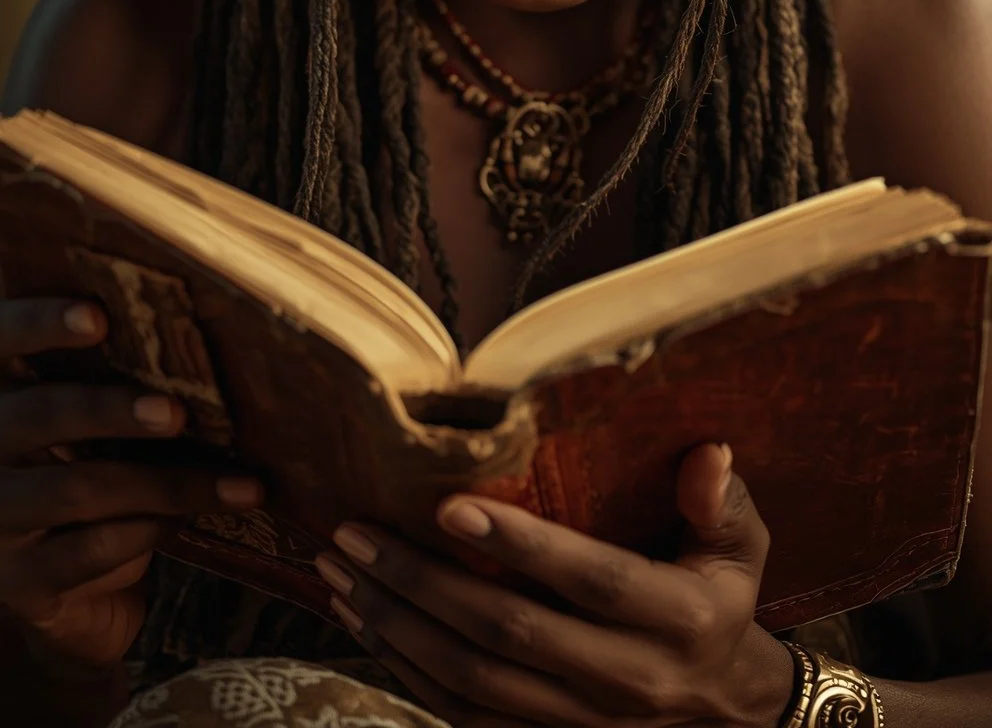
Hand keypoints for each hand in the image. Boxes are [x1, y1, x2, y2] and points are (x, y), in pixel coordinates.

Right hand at [0, 297, 262, 671]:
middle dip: (110, 409)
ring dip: (164, 482)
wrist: (70, 593)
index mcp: (0, 392)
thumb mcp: (91, 423)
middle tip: (174, 412)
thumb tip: (197, 330)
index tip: (99, 317)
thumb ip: (113, 376)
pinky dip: (145, 533)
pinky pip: (88, 552)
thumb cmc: (93, 472)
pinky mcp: (20, 583)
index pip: (1, 339)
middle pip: (38, 415)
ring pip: (75, 489)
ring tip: (236, 483)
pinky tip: (185, 523)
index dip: (40, 323)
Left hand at [316, 443, 795, 727]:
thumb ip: (721, 501)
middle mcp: (625, 678)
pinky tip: (365, 621)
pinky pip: (462, 715)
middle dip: (422, 583)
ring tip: (340, 571)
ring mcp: (579, 722)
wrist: (728, 711)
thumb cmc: (722, 601)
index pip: (589, 580)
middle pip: (508, 635)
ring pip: (471, 682)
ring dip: (396, 627)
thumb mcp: (741, 549)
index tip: (448, 506)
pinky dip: (405, 670)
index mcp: (677, 620)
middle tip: (357, 533)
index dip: (520, 546)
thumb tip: (709, 451)